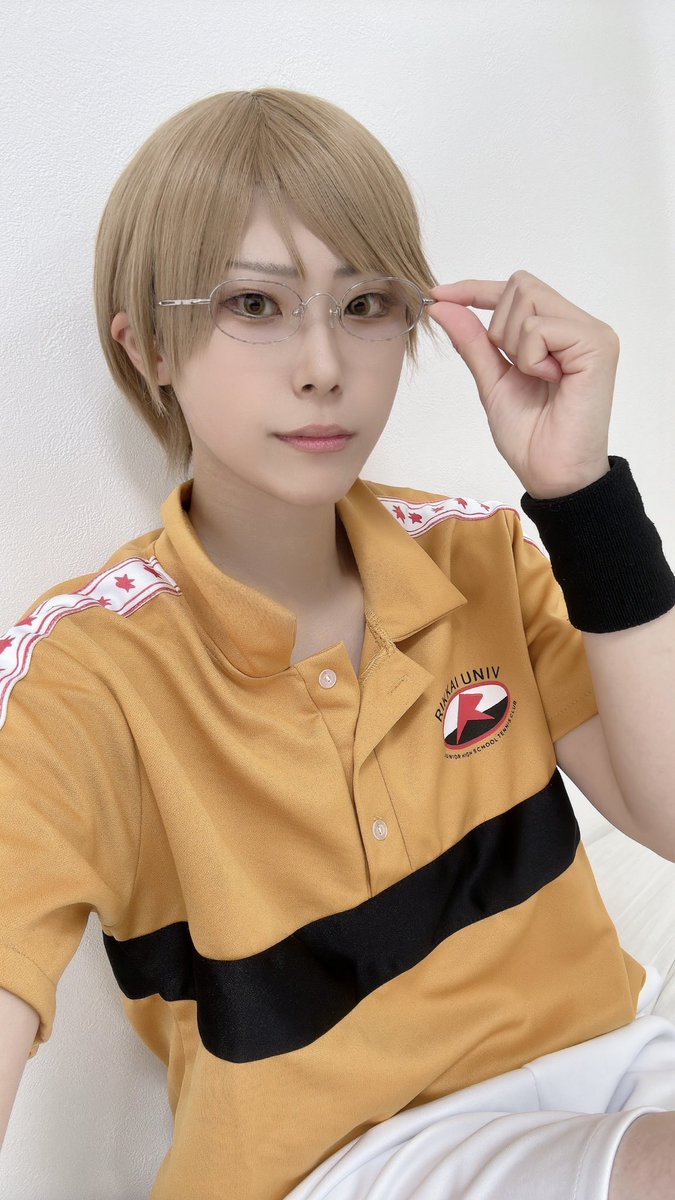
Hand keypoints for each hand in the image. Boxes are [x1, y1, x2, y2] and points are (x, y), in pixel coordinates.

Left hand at [426, 270, 619, 498]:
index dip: (474, 289)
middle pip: (520, 285)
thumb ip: (472, 341)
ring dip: (515, 346)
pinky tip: (551, 381)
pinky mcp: (597, 345)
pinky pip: (540, 328)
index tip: (437, 295)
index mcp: (558, 329)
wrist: (552, 474)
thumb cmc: (530, 435)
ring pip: (528, 301)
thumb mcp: (491, 380)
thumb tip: (442, 305)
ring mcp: (592, 332)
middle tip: (516, 370)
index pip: (515, 288)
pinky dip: (531, 358)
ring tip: (537, 379)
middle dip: (499, 328)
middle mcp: (579, 323)